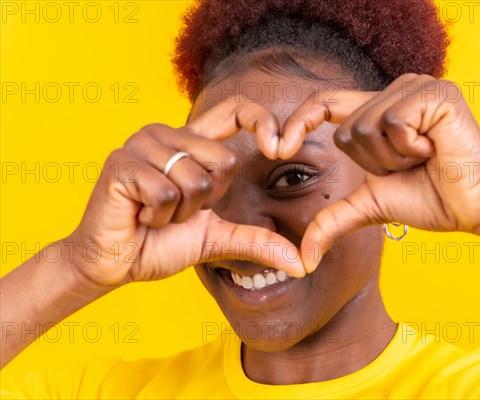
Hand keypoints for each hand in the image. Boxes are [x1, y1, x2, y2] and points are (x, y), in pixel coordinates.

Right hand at [67, 99, 304, 286]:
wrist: (114, 264)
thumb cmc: (161, 244)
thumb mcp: (218, 238)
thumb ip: (257, 241)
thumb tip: (302, 263)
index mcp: (190, 142)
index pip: (234, 110)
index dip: (261, 121)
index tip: (278, 150)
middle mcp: (166, 134)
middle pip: (223, 160)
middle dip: (207, 200)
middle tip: (176, 210)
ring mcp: (141, 144)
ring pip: (195, 179)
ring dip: (180, 212)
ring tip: (154, 213)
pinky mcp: (121, 163)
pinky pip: (166, 193)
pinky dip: (158, 217)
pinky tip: (139, 216)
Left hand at [280, 74, 479, 272]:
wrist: (473, 208)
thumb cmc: (428, 200)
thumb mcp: (369, 206)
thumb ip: (333, 220)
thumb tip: (304, 261)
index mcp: (377, 112)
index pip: (323, 103)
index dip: (298, 121)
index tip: (276, 149)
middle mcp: (394, 92)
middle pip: (346, 129)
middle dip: (374, 163)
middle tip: (411, 166)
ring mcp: (416, 87)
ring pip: (367, 125)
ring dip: (393, 157)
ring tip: (425, 157)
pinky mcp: (435, 92)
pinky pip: (394, 122)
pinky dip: (410, 148)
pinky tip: (435, 148)